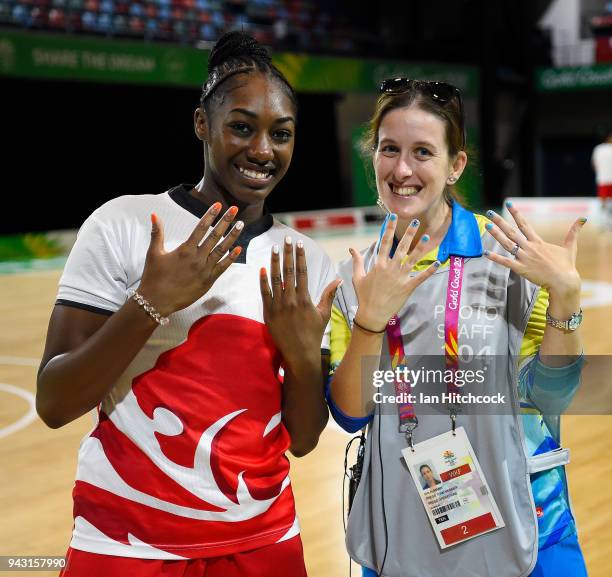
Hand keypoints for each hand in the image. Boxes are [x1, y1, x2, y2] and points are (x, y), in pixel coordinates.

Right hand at [138, 203, 242, 315]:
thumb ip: (157, 233)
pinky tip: (239, 249)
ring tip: (241, 225)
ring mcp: (204, 269)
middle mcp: (197, 257)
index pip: (201, 227)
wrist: (157, 301)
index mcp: (185, 249)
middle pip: (215, 235)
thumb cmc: (154, 277)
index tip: (218, 205)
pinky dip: (231, 258)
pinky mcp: (208, 281)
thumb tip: (154, 215)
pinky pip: (223, 267)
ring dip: (232, 236)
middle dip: (226, 221)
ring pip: (222, 249)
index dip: (210, 215)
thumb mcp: (154, 253)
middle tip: (234, 209)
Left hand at [260, 236, 341, 367]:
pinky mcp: (268, 313)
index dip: (300, 256)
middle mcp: (291, 300)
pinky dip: (263, 281)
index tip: (299, 244)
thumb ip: (329, 295)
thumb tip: (339, 279)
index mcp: (305, 299)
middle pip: (289, 271)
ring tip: (273, 248)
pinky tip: (262, 268)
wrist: (300, 353)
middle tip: (286, 239)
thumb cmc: (314, 333)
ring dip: (274, 262)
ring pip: (275, 279)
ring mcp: (278, 306)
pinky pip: (265, 294)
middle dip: (287, 254)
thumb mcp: (324, 313)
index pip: (302, 272)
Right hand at [350, 215, 439, 331]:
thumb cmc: (364, 295)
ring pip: (413, 259)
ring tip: (426, 236)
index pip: (385, 242)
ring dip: (420, 247)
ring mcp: (400, 278)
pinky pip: (421, 277)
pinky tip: (437, 262)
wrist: (372, 314)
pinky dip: (429, 270)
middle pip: (401, 247)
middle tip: (415, 221)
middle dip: (409, 233)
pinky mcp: (408, 287)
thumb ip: (356, 261)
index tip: (393, 217)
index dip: (389, 228)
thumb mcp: (357, 277)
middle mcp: (391, 269)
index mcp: (379, 265)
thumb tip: (351, 248)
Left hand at [484, 204, 584, 299]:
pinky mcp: (521, 269)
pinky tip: (485, 252)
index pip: (524, 223)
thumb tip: (583, 219)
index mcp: (538, 241)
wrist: (564, 282)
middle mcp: (529, 247)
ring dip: (496, 234)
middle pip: (512, 231)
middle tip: (490, 213)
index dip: (515, 213)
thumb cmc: (566, 266)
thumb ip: (573, 232)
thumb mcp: (570, 247)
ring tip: (487, 225)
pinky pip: (506, 262)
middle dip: (500, 221)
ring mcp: (524, 258)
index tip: (508, 204)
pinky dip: (495, 257)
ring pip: (507, 244)